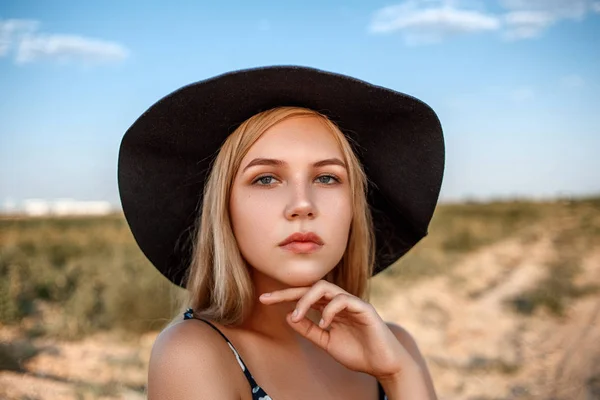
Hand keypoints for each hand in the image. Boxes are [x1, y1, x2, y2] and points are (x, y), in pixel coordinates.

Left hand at [258, 280, 419, 379]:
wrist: (384, 365)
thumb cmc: (358, 353)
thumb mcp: (327, 343)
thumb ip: (309, 330)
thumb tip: (288, 316)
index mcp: (330, 308)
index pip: (304, 296)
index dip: (284, 296)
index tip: (263, 299)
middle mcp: (340, 301)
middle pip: (311, 287)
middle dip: (288, 291)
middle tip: (268, 299)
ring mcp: (352, 303)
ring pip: (325, 288)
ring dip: (306, 300)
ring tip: (297, 316)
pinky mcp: (364, 308)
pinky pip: (343, 300)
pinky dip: (329, 310)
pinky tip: (324, 324)